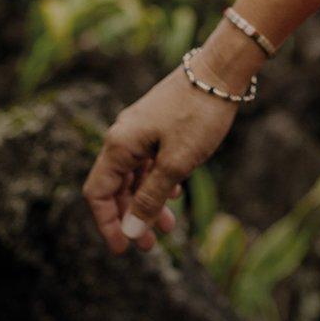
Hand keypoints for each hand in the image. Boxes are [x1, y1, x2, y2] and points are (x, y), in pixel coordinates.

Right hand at [78, 63, 242, 252]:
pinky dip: (157, 181)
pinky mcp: (156, 125)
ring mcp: (139, 129)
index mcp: (119, 145)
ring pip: (134, 175)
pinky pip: (147, 161)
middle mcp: (122, 136)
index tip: (124, 250)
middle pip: (115, 187)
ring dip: (147, 202)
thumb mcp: (177, 163)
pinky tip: (174, 194)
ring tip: (169, 226)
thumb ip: (150, 198)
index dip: (107, 224)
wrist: (221, 70)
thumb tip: (130, 231)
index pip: (98, 194)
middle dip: (131, 218)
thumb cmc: (199, 114)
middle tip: (150, 245)